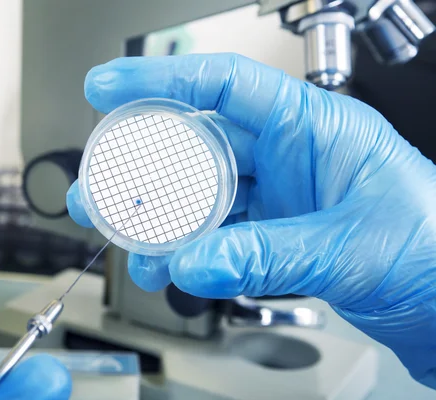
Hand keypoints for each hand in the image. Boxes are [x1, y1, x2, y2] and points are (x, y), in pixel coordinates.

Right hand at [66, 53, 435, 387]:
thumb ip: (267, 253)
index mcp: (313, 126)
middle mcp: (289, 155)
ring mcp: (280, 196)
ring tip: (129, 242)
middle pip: (197, 144)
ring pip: (201, 196)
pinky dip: (189, 252)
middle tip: (99, 184)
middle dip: (140, 164)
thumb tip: (195, 260)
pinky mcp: (275, 234)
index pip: (223, 85)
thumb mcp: (350, 245)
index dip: (159, 80)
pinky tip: (173, 268)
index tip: (108, 86)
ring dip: (160, 220)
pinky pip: (217, 236)